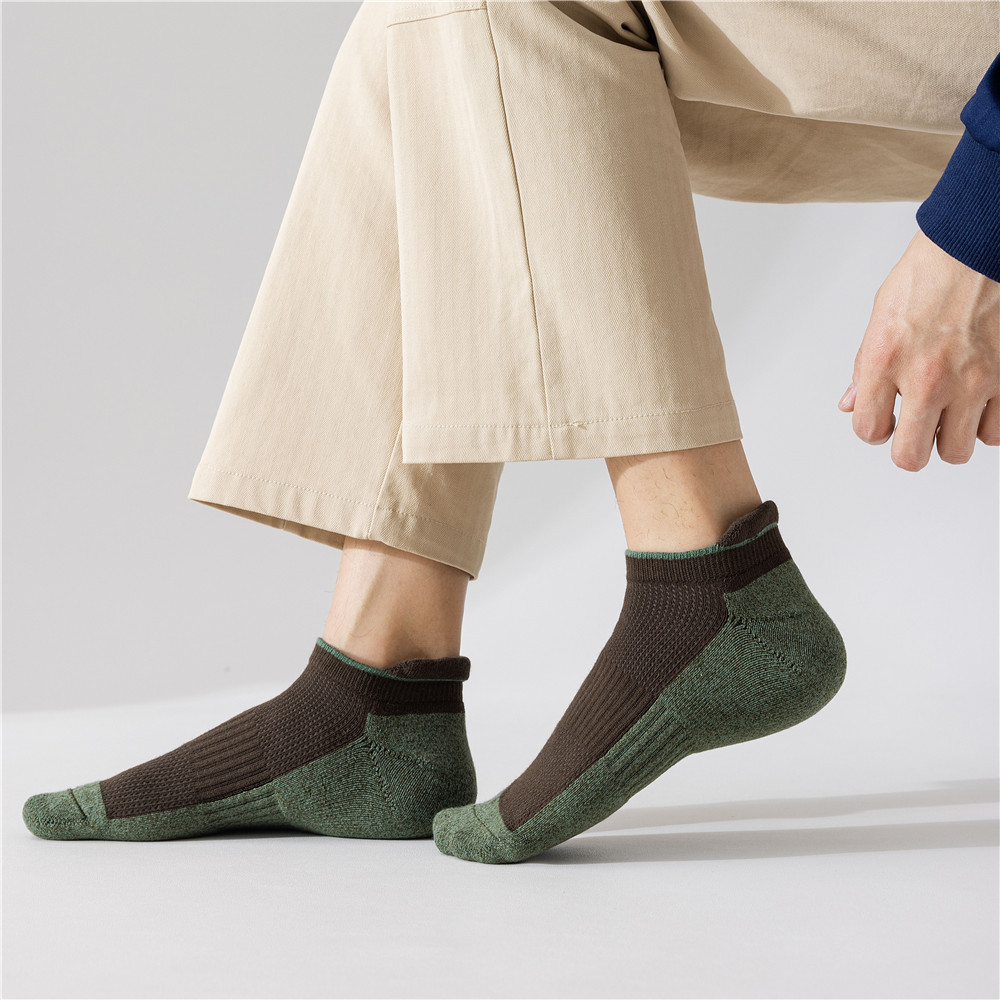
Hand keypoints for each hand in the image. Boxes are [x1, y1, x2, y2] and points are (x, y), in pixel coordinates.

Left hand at [838, 227, 999, 470]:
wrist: (978, 247)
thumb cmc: (929, 276)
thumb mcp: (880, 319)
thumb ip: (864, 369)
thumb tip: (851, 404)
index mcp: (885, 360)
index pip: (868, 430)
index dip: (874, 429)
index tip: (883, 420)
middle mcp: (927, 376)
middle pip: (910, 456)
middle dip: (909, 450)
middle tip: (914, 433)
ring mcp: (971, 381)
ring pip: (956, 451)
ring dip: (948, 439)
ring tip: (947, 416)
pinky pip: (996, 433)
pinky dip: (985, 426)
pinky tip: (977, 406)